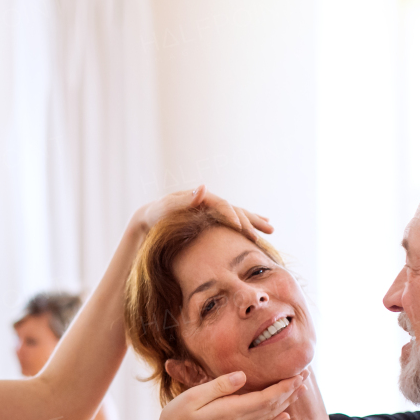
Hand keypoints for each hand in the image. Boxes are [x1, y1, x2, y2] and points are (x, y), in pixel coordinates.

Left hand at [131, 185, 272, 240]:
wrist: (149, 218)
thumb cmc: (155, 215)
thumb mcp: (165, 207)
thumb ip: (183, 200)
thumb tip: (204, 187)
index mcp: (201, 198)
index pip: (223, 205)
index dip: (233, 216)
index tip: (242, 229)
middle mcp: (209, 202)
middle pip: (236, 209)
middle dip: (252, 220)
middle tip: (268, 231)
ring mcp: (211, 210)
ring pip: (238, 215)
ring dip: (254, 222)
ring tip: (271, 229)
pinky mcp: (210, 219)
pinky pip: (231, 221)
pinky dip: (245, 224)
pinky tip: (255, 230)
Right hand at [141, 370, 307, 419]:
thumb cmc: (176, 418)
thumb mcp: (193, 396)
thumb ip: (219, 386)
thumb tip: (242, 376)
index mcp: (232, 410)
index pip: (267, 397)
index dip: (285, 386)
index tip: (299, 374)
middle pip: (273, 406)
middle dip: (291, 391)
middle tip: (306, 376)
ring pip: (269, 416)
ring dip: (286, 403)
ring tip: (299, 391)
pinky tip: (283, 417)